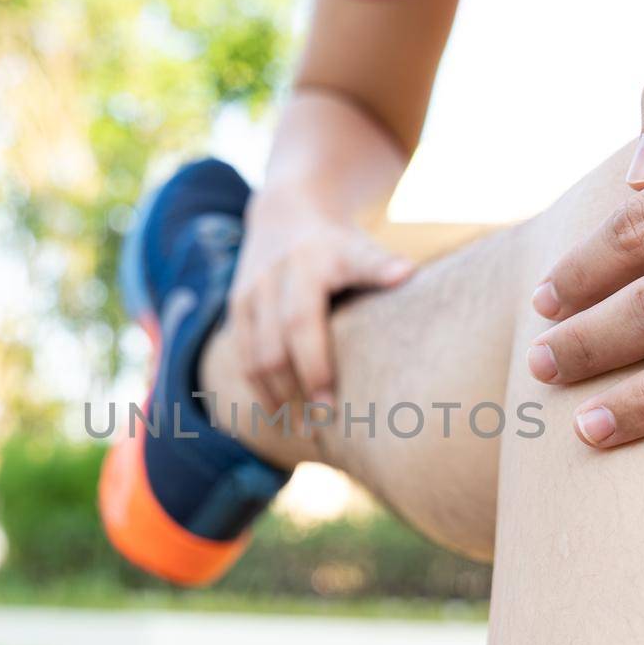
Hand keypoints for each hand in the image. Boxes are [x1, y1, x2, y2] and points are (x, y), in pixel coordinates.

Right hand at [232, 183, 411, 409]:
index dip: (313, 368)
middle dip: (293, 392)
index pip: (302, 324)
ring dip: (274, 398)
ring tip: (299, 431)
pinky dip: (258, 390)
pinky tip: (277, 415)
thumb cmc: (338, 245)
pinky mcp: (236, 309)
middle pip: (274, 348)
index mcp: (307, 265)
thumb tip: (407, 273)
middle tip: (320, 427)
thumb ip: (379, 265)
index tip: (329, 407)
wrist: (286, 214)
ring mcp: (249, 295)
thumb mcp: (359, 247)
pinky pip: (242, 358)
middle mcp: (272, 279)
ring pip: (253, 358)